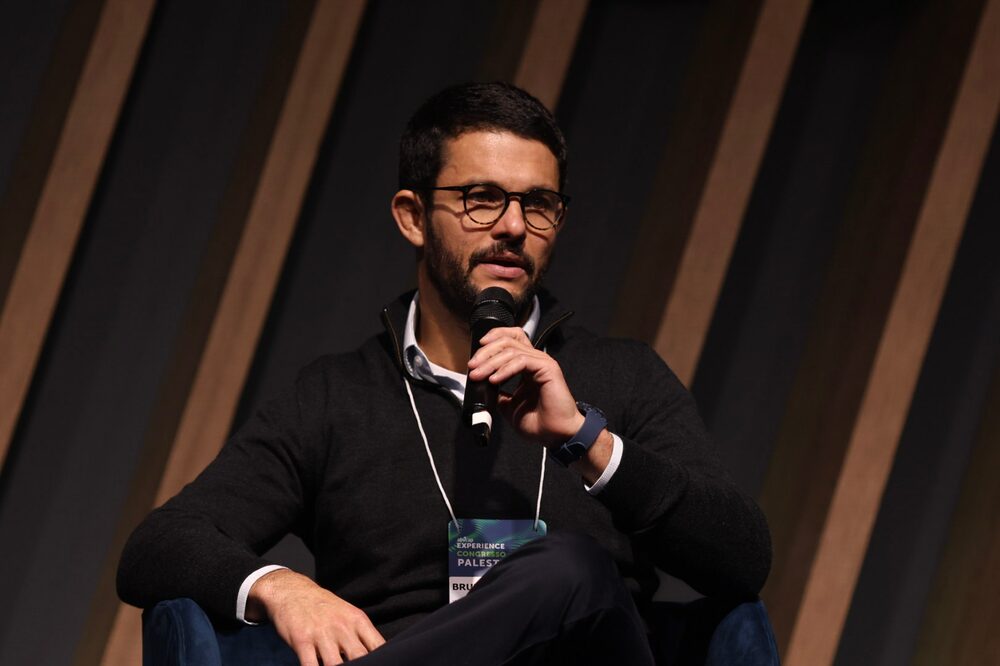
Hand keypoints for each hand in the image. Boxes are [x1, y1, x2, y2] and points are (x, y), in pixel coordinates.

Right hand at [246, 569, 384, 663]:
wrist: (293, 591)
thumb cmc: (324, 608)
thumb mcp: (348, 615)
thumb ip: (361, 636)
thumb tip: (376, 658)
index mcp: (358, 620)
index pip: (378, 645)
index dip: (383, 659)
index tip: (381, 665)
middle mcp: (342, 627)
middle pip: (360, 657)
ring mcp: (322, 634)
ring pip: (336, 665)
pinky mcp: (302, 640)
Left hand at [467, 326, 584, 443]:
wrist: (554, 435)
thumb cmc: (539, 423)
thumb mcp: (509, 406)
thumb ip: (499, 394)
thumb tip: (484, 389)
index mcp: (527, 366)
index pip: (511, 339)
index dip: (493, 339)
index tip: (476, 355)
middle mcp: (535, 360)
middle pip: (508, 340)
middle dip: (486, 352)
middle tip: (473, 366)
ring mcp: (542, 363)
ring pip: (512, 350)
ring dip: (490, 362)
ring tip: (479, 375)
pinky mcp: (548, 369)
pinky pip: (522, 361)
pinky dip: (505, 369)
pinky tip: (494, 379)